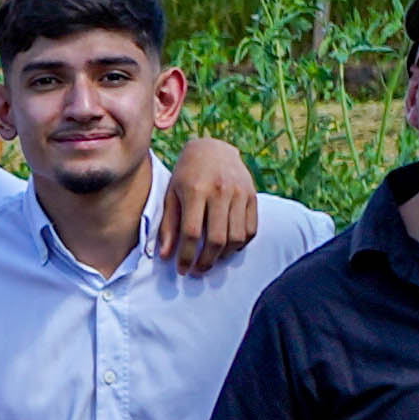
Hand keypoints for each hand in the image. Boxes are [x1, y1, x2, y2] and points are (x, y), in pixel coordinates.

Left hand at [161, 131, 262, 270]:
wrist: (213, 148)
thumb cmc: (187, 174)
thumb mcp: (172, 194)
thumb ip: (168, 225)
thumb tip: (165, 255)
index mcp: (196, 189)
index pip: (191, 233)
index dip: (186, 256)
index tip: (182, 269)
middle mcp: (220, 191)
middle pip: (216, 239)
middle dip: (206, 262)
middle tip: (197, 271)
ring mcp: (239, 193)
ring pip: (235, 238)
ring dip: (222, 256)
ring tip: (211, 260)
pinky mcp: (252, 196)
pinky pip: (250, 230)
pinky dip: (240, 245)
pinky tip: (227, 247)